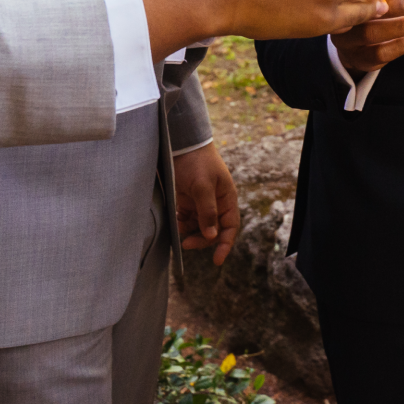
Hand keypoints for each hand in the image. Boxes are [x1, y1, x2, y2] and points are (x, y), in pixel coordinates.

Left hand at [172, 143, 240, 265]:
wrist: (180, 143)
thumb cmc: (197, 161)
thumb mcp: (203, 186)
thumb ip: (207, 211)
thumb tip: (212, 235)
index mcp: (226, 198)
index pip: (230, 227)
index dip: (225, 244)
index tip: (217, 260)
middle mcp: (215, 203)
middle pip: (213, 230)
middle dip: (203, 240)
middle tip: (187, 244)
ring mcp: (200, 202)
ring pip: (198, 227)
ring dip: (190, 234)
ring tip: (178, 236)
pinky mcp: (186, 201)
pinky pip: (185, 220)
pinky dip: (180, 226)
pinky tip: (174, 228)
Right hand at [332, 0, 403, 72]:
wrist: (354, 43)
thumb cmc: (370, 6)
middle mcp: (337, 15)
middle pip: (361, 9)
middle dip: (393, 6)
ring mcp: (344, 39)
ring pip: (370, 33)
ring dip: (401, 27)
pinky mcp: (357, 57)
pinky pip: (379, 53)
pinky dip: (401, 44)